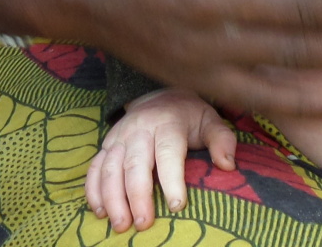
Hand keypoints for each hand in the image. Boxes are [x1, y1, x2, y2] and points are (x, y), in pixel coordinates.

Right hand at [85, 89, 238, 231]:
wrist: (158, 96)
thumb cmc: (187, 116)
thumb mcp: (209, 120)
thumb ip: (222, 139)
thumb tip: (227, 165)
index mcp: (167, 123)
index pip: (168, 152)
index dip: (172, 179)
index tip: (177, 205)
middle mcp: (139, 128)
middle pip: (135, 163)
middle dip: (137, 195)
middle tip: (143, 224)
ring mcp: (119, 137)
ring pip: (110, 167)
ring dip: (112, 198)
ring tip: (120, 225)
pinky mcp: (106, 145)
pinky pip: (94, 167)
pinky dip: (93, 190)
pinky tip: (100, 212)